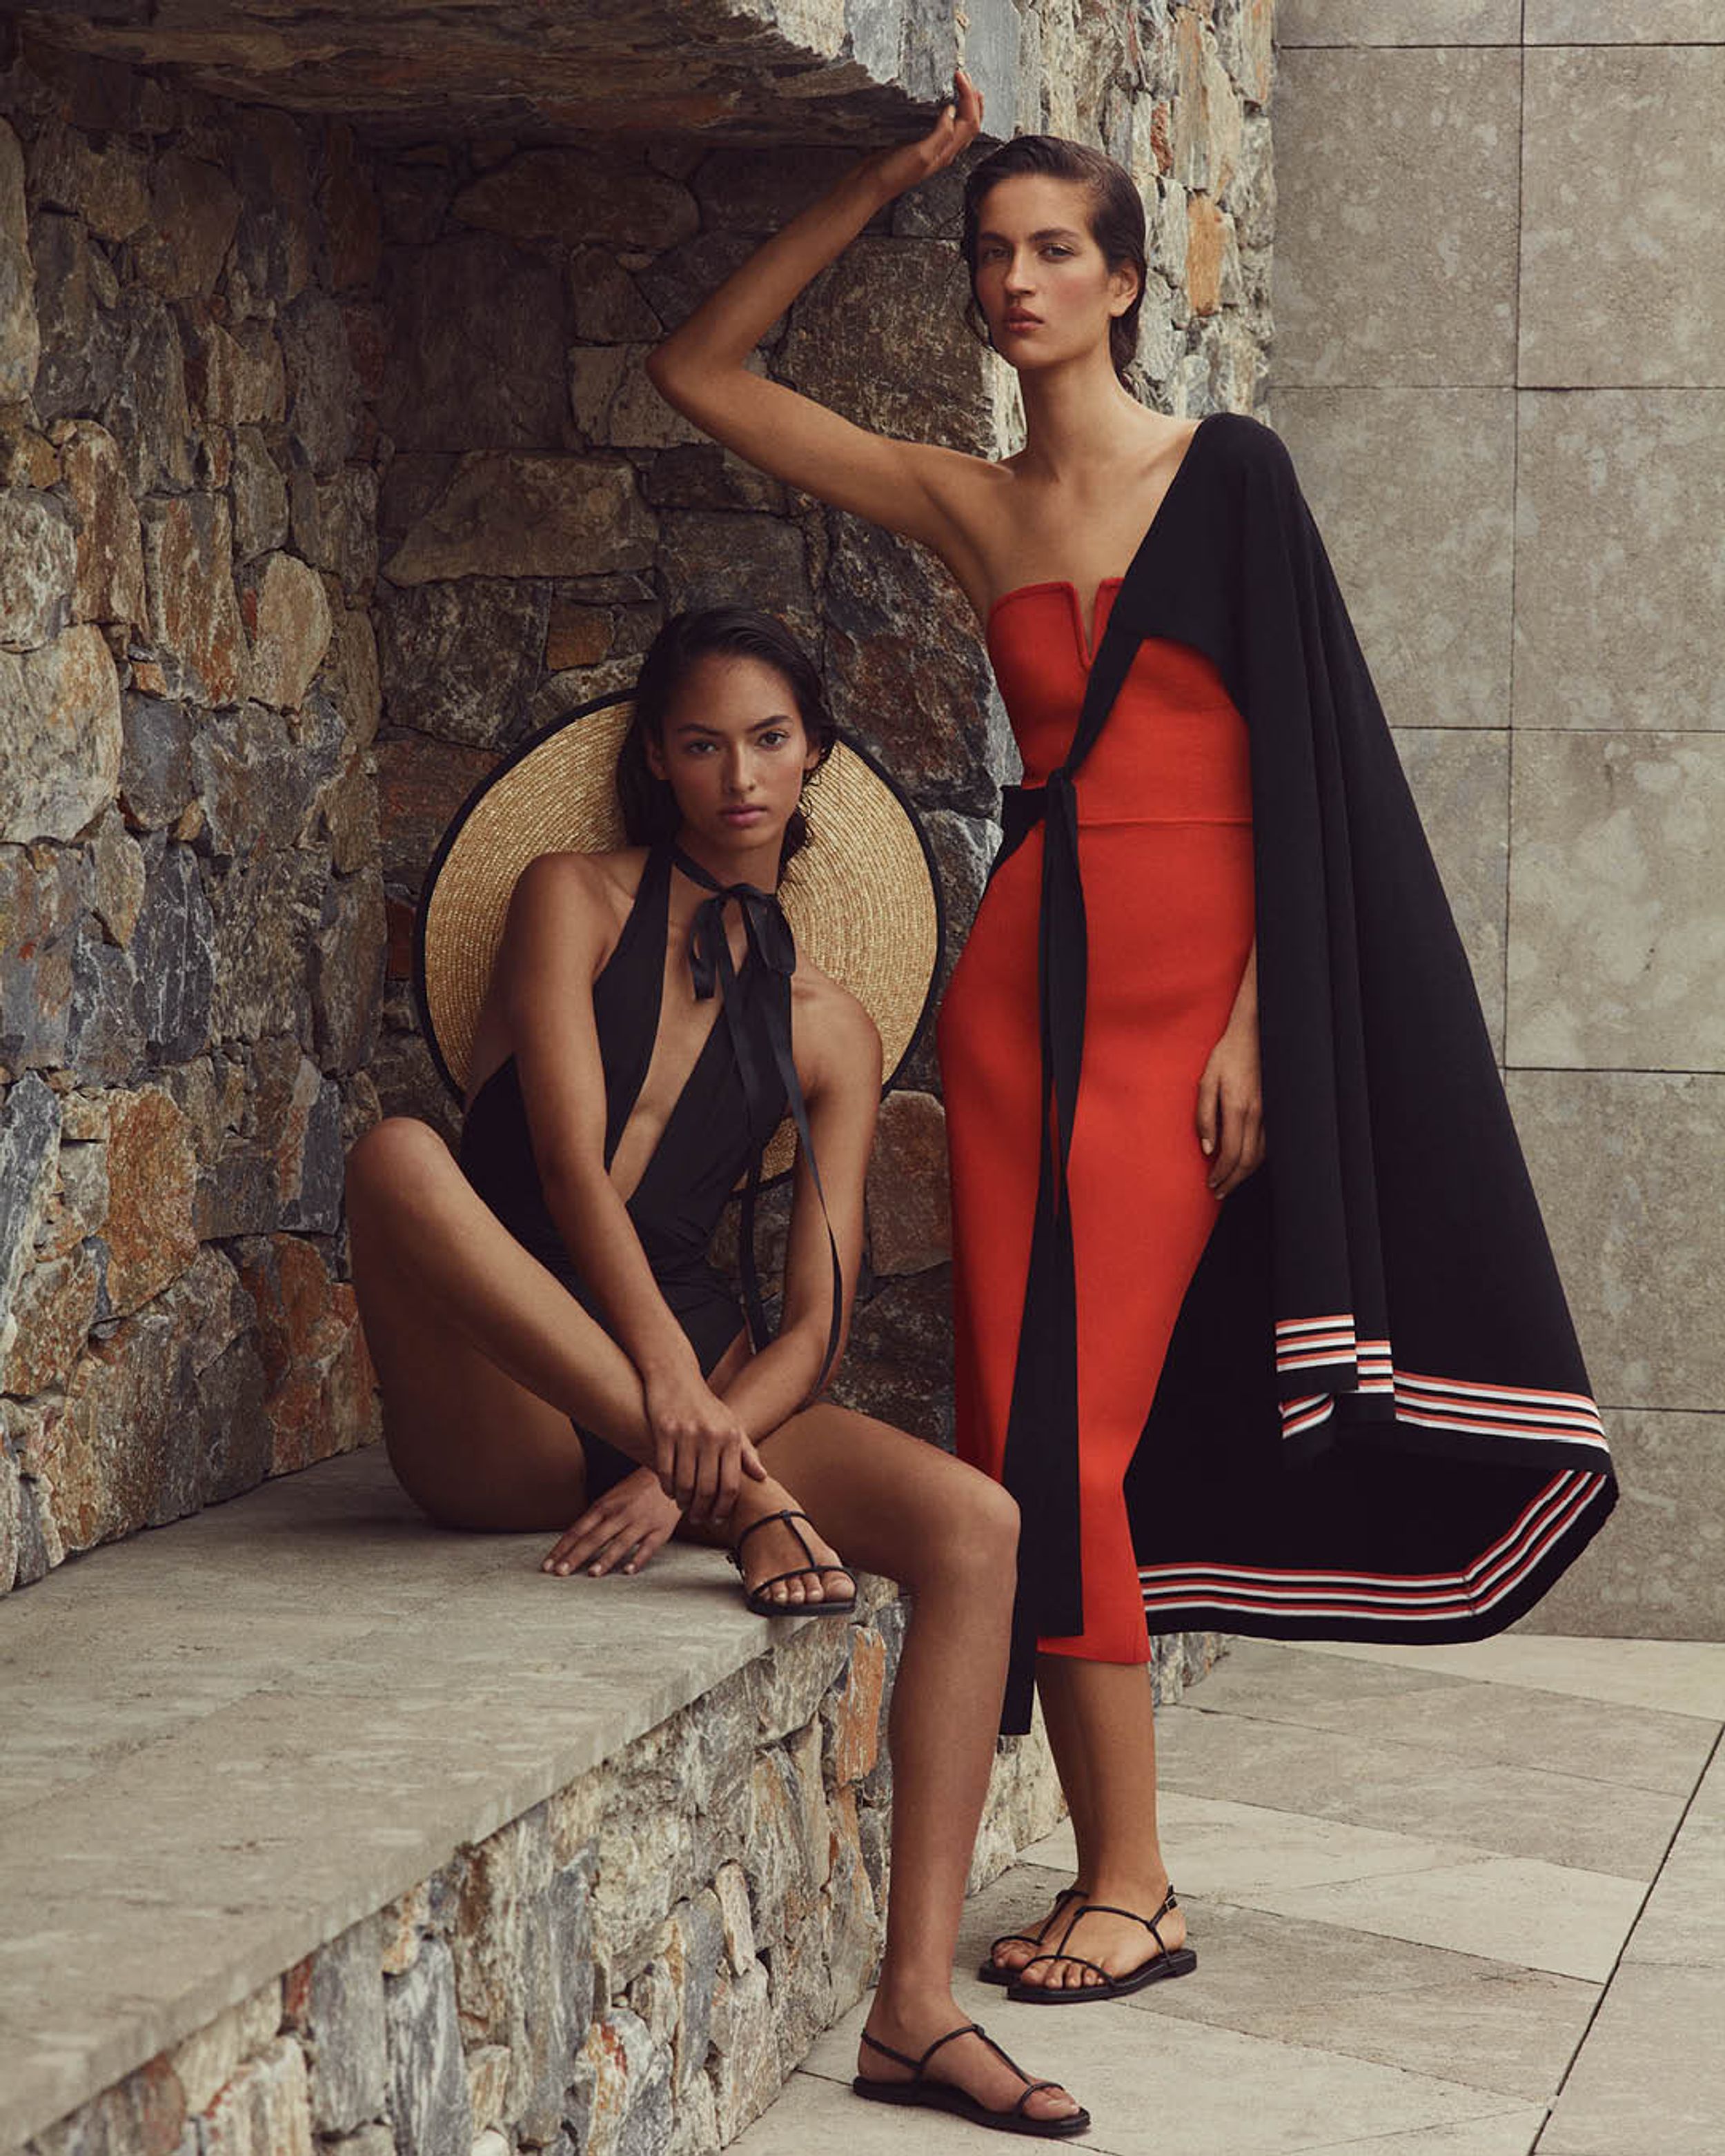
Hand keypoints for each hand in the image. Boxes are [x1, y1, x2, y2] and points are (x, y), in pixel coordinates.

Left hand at [541, 1468, 681, 1579]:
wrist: (670, 1474)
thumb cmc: (637, 1489)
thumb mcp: (612, 1497)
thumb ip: (595, 1517)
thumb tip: (573, 1539)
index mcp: (605, 1505)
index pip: (578, 1530)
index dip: (562, 1548)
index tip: (548, 1565)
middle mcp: (620, 1513)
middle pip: (594, 1538)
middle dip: (575, 1556)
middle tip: (560, 1572)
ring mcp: (641, 1522)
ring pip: (620, 1543)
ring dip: (605, 1559)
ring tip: (591, 1574)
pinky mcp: (660, 1530)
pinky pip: (648, 1547)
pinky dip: (638, 1559)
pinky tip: (628, 1571)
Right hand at [643, 1367, 766, 1526]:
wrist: (675, 1376)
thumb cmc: (705, 1405)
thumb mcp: (731, 1424)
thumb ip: (746, 1452)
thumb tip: (762, 1476)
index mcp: (731, 1436)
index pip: (731, 1483)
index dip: (725, 1507)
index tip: (719, 1518)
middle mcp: (711, 1435)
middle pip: (708, 1488)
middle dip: (703, 1510)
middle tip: (699, 1518)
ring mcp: (687, 1434)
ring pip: (685, 1483)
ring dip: (684, 1501)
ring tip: (685, 1507)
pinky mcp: (664, 1431)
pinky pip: (665, 1470)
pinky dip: (667, 1487)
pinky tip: (671, 1492)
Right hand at [854, 68, 983, 204]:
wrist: (871, 184)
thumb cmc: (894, 175)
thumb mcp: (920, 154)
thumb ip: (940, 134)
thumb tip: (953, 111)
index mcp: (947, 152)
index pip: (970, 121)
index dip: (969, 97)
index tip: (959, 77)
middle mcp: (944, 151)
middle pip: (970, 123)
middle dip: (973, 99)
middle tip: (966, 77)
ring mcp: (934, 148)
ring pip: (960, 125)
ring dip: (966, 104)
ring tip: (964, 87)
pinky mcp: (921, 144)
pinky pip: (944, 125)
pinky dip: (951, 111)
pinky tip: (944, 103)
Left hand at [1195, 1013, 1264, 1198]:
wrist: (1256, 1033)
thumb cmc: (1227, 1055)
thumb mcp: (1206, 1081)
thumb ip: (1204, 1116)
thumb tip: (1207, 1148)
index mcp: (1238, 1108)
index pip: (1231, 1154)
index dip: (1221, 1174)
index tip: (1210, 1184)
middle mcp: (1258, 1114)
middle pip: (1248, 1161)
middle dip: (1232, 1181)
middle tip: (1218, 1191)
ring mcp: (1270, 1113)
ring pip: (1261, 1155)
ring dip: (1245, 1173)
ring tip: (1229, 1182)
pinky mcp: (1276, 1109)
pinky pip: (1269, 1143)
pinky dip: (1256, 1159)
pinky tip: (1245, 1162)